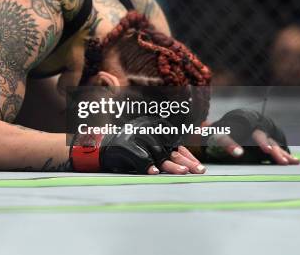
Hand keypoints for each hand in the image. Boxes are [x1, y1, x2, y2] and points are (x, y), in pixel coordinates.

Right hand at [71, 117, 205, 174]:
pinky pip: (139, 157)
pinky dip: (146, 166)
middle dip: (184, 161)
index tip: (198, 167)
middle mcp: (145, 128)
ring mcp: (134, 135)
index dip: (187, 156)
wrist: (101, 148)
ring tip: (181, 172)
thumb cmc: (129, 150)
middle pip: (168, 148)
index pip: (174, 143)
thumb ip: (165, 152)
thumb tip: (189, 163)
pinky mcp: (123, 145)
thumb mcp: (148, 148)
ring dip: (169, 165)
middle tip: (197, 171)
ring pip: (156, 152)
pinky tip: (153, 172)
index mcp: (153, 126)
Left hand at [203, 109, 299, 164]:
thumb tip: (199, 127)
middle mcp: (249, 130)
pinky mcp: (270, 141)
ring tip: (283, 161)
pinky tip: (294, 161)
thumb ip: (207, 131)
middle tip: (267, 150)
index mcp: (230, 129)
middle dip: (262, 142)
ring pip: (270, 141)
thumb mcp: (213, 130)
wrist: (244, 119)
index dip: (232, 144)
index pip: (229, 136)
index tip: (238, 153)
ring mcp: (261, 135)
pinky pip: (279, 148)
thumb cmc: (225, 128)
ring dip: (277, 151)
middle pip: (257, 136)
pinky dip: (286, 154)